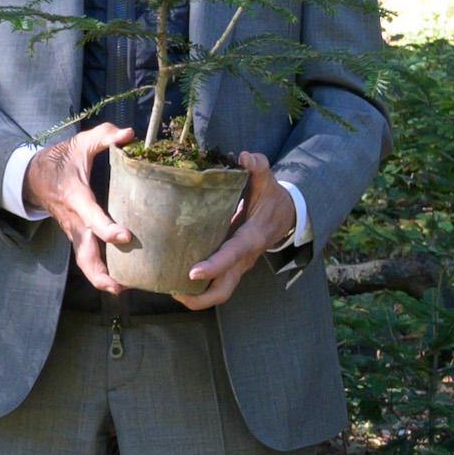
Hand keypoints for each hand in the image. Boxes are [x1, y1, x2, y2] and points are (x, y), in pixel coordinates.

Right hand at [22, 121, 137, 292]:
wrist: (32, 176)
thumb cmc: (60, 160)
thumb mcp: (80, 143)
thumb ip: (105, 136)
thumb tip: (130, 135)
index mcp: (76, 198)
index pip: (91, 217)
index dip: (106, 228)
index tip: (126, 236)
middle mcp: (73, 220)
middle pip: (83, 254)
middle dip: (99, 272)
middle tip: (119, 285)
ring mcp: (73, 231)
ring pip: (83, 261)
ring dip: (99, 278)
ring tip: (121, 288)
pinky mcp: (76, 236)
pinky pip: (86, 257)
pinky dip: (99, 271)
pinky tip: (119, 278)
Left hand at [170, 152, 291, 310]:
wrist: (285, 215)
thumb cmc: (272, 198)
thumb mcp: (268, 181)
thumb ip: (258, 167)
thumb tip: (244, 156)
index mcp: (251, 238)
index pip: (232, 255)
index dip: (214, 266)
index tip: (192, 272)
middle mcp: (243, 259)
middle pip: (224, 289)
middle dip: (201, 297)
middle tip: (174, 291)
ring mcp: (236, 266)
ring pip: (219, 292)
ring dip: (195, 297)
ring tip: (168, 288)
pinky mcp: (229, 267)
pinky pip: (214, 285)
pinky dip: (196, 289)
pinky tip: (173, 279)